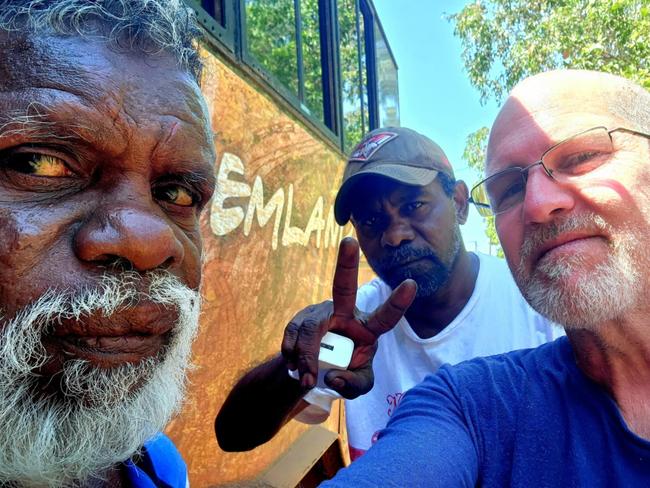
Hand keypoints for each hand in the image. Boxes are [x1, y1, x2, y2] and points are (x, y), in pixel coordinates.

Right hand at [281, 237, 416, 397]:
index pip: (386, 316)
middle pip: (343, 288)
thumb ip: (354, 385)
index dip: (398, 302)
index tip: (412, 283)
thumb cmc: (345, 371)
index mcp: (367, 328)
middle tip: (349, 241)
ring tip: (306, 378)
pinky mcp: (299, 319)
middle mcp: (344, 312)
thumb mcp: (358, 384)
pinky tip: (295, 366)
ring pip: (311, 328)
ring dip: (306, 356)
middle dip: (346, 263)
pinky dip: (292, 356)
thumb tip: (334, 376)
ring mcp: (320, 312)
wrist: (312, 371)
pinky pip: (293, 335)